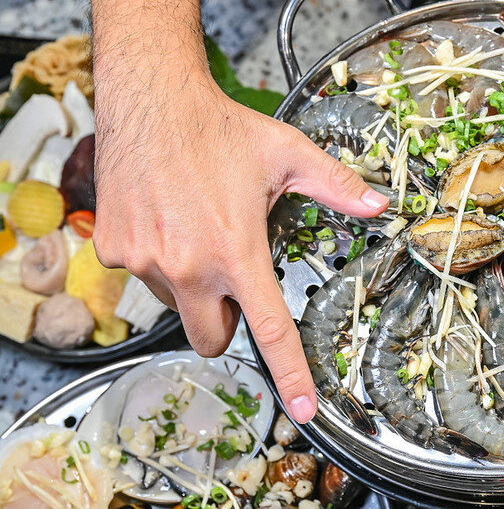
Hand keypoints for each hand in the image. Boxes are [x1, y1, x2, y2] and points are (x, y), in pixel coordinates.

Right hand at [92, 71, 388, 422]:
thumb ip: (338, 187)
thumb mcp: (290, 154)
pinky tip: (168, 222)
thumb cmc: (222, 127)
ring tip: (198, 232)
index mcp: (237, 251)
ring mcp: (146, 263)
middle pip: (214, 339)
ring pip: (178, 308)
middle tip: (236, 277)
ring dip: (193, 288)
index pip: (270, 331)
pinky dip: (161, 264)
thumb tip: (381, 206)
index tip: (303, 410)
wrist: (151, 99)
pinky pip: (146, 280)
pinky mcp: (116, 253)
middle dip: (229, 323)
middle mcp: (188, 267)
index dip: (290, 376)